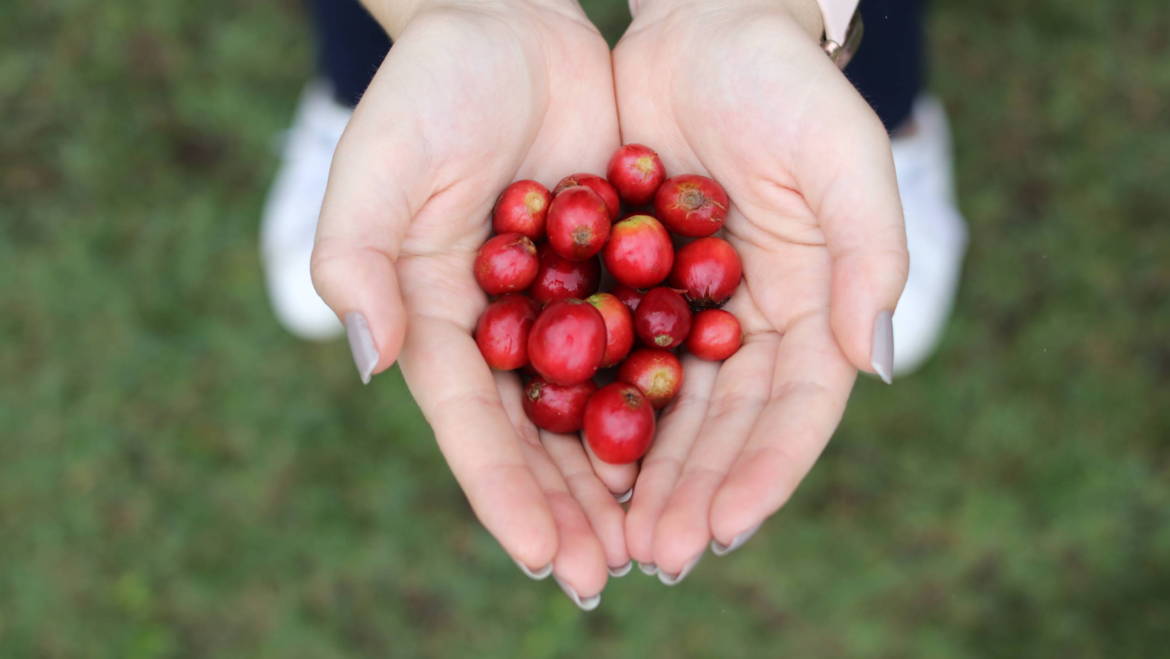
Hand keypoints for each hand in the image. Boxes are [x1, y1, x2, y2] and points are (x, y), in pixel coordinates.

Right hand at [310, 0, 627, 604]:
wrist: (507, 28)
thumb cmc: (427, 93)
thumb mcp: (377, 167)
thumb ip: (356, 260)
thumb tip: (372, 360)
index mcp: (438, 325)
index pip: (474, 428)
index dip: (506, 497)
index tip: (545, 560)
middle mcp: (500, 333)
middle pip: (538, 440)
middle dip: (572, 511)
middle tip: (611, 577)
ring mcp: (560, 309)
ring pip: (597, 411)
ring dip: (627, 477)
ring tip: (662, 539)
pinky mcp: (613, 277)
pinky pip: (646, 349)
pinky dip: (669, 400)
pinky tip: (706, 447)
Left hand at [614, 0, 907, 578]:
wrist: (701, 28)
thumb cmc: (784, 86)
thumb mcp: (842, 156)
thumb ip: (868, 254)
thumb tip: (876, 365)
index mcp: (810, 307)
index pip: (793, 411)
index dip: (763, 474)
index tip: (723, 529)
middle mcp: (748, 325)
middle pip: (723, 428)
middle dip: (693, 493)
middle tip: (655, 554)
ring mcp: (687, 313)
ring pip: (663, 410)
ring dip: (641, 474)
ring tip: (610, 532)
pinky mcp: (628, 289)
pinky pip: (607, 359)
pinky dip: (590, 408)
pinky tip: (563, 456)